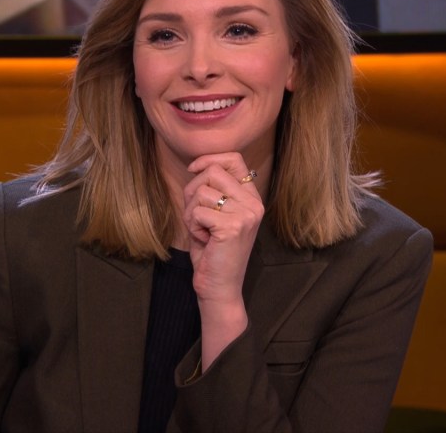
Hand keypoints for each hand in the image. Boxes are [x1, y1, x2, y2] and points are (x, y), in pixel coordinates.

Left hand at [183, 153, 262, 305]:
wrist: (220, 287)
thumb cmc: (213, 251)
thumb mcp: (214, 214)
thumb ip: (211, 190)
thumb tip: (198, 166)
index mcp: (251, 197)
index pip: (234, 159)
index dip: (209, 159)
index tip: (193, 170)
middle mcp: (253, 203)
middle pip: (213, 172)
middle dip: (193, 191)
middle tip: (196, 215)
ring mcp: (245, 214)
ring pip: (202, 191)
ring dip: (191, 212)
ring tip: (202, 231)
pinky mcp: (232, 227)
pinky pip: (197, 211)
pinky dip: (192, 226)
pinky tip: (204, 240)